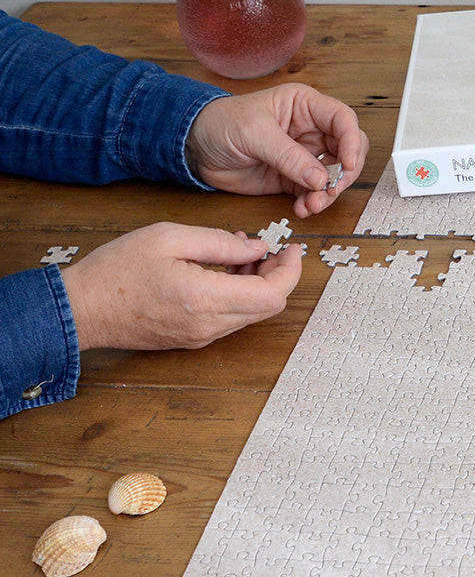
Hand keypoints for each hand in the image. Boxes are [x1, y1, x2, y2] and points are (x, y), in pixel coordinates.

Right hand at [61, 222, 301, 350]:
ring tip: (242, 254)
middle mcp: (209, 326)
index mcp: (205, 300)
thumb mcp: (168, 237)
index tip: (292, 249)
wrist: (80, 309)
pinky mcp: (194, 339)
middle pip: (268, 307)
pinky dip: (239, 295)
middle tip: (271, 248)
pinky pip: (231, 319)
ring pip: (251, 314)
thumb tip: (257, 248)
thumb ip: (219, 242)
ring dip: (258, 285)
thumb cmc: (115, 271)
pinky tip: (225, 272)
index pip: (272, 294)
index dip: (291, 271)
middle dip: (278, 275)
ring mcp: (202, 337)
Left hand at [184, 83, 369, 217]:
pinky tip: (301, 208)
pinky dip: (312, 203)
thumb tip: (319, 178)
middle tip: (331, 189)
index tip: (348, 164)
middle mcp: (310, 130)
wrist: (194, 148)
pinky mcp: (294, 178)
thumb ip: (289, 156)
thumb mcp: (254, 133)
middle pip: (347, 150)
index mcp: (304, 106)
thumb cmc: (220, 124)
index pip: (343, 120)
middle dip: (344, 173)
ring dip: (328, 193)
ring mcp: (304, 156)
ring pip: (334, 175)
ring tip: (312, 204)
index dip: (352, 142)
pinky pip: (314, 193)